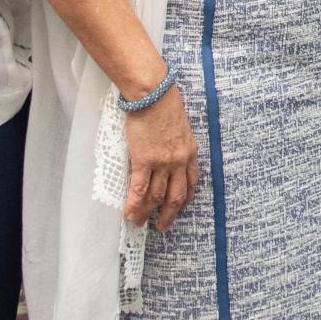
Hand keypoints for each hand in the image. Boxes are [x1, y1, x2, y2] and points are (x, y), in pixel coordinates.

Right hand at [123, 84, 199, 231]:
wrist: (153, 93)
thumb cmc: (164, 102)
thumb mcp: (180, 125)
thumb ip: (177, 141)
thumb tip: (168, 149)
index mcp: (190, 151)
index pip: (191, 182)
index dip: (186, 199)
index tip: (180, 208)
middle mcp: (179, 161)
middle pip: (176, 196)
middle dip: (169, 214)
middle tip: (162, 226)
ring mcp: (163, 162)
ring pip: (157, 196)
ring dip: (147, 212)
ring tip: (139, 222)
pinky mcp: (145, 160)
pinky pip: (140, 189)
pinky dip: (134, 204)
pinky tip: (129, 213)